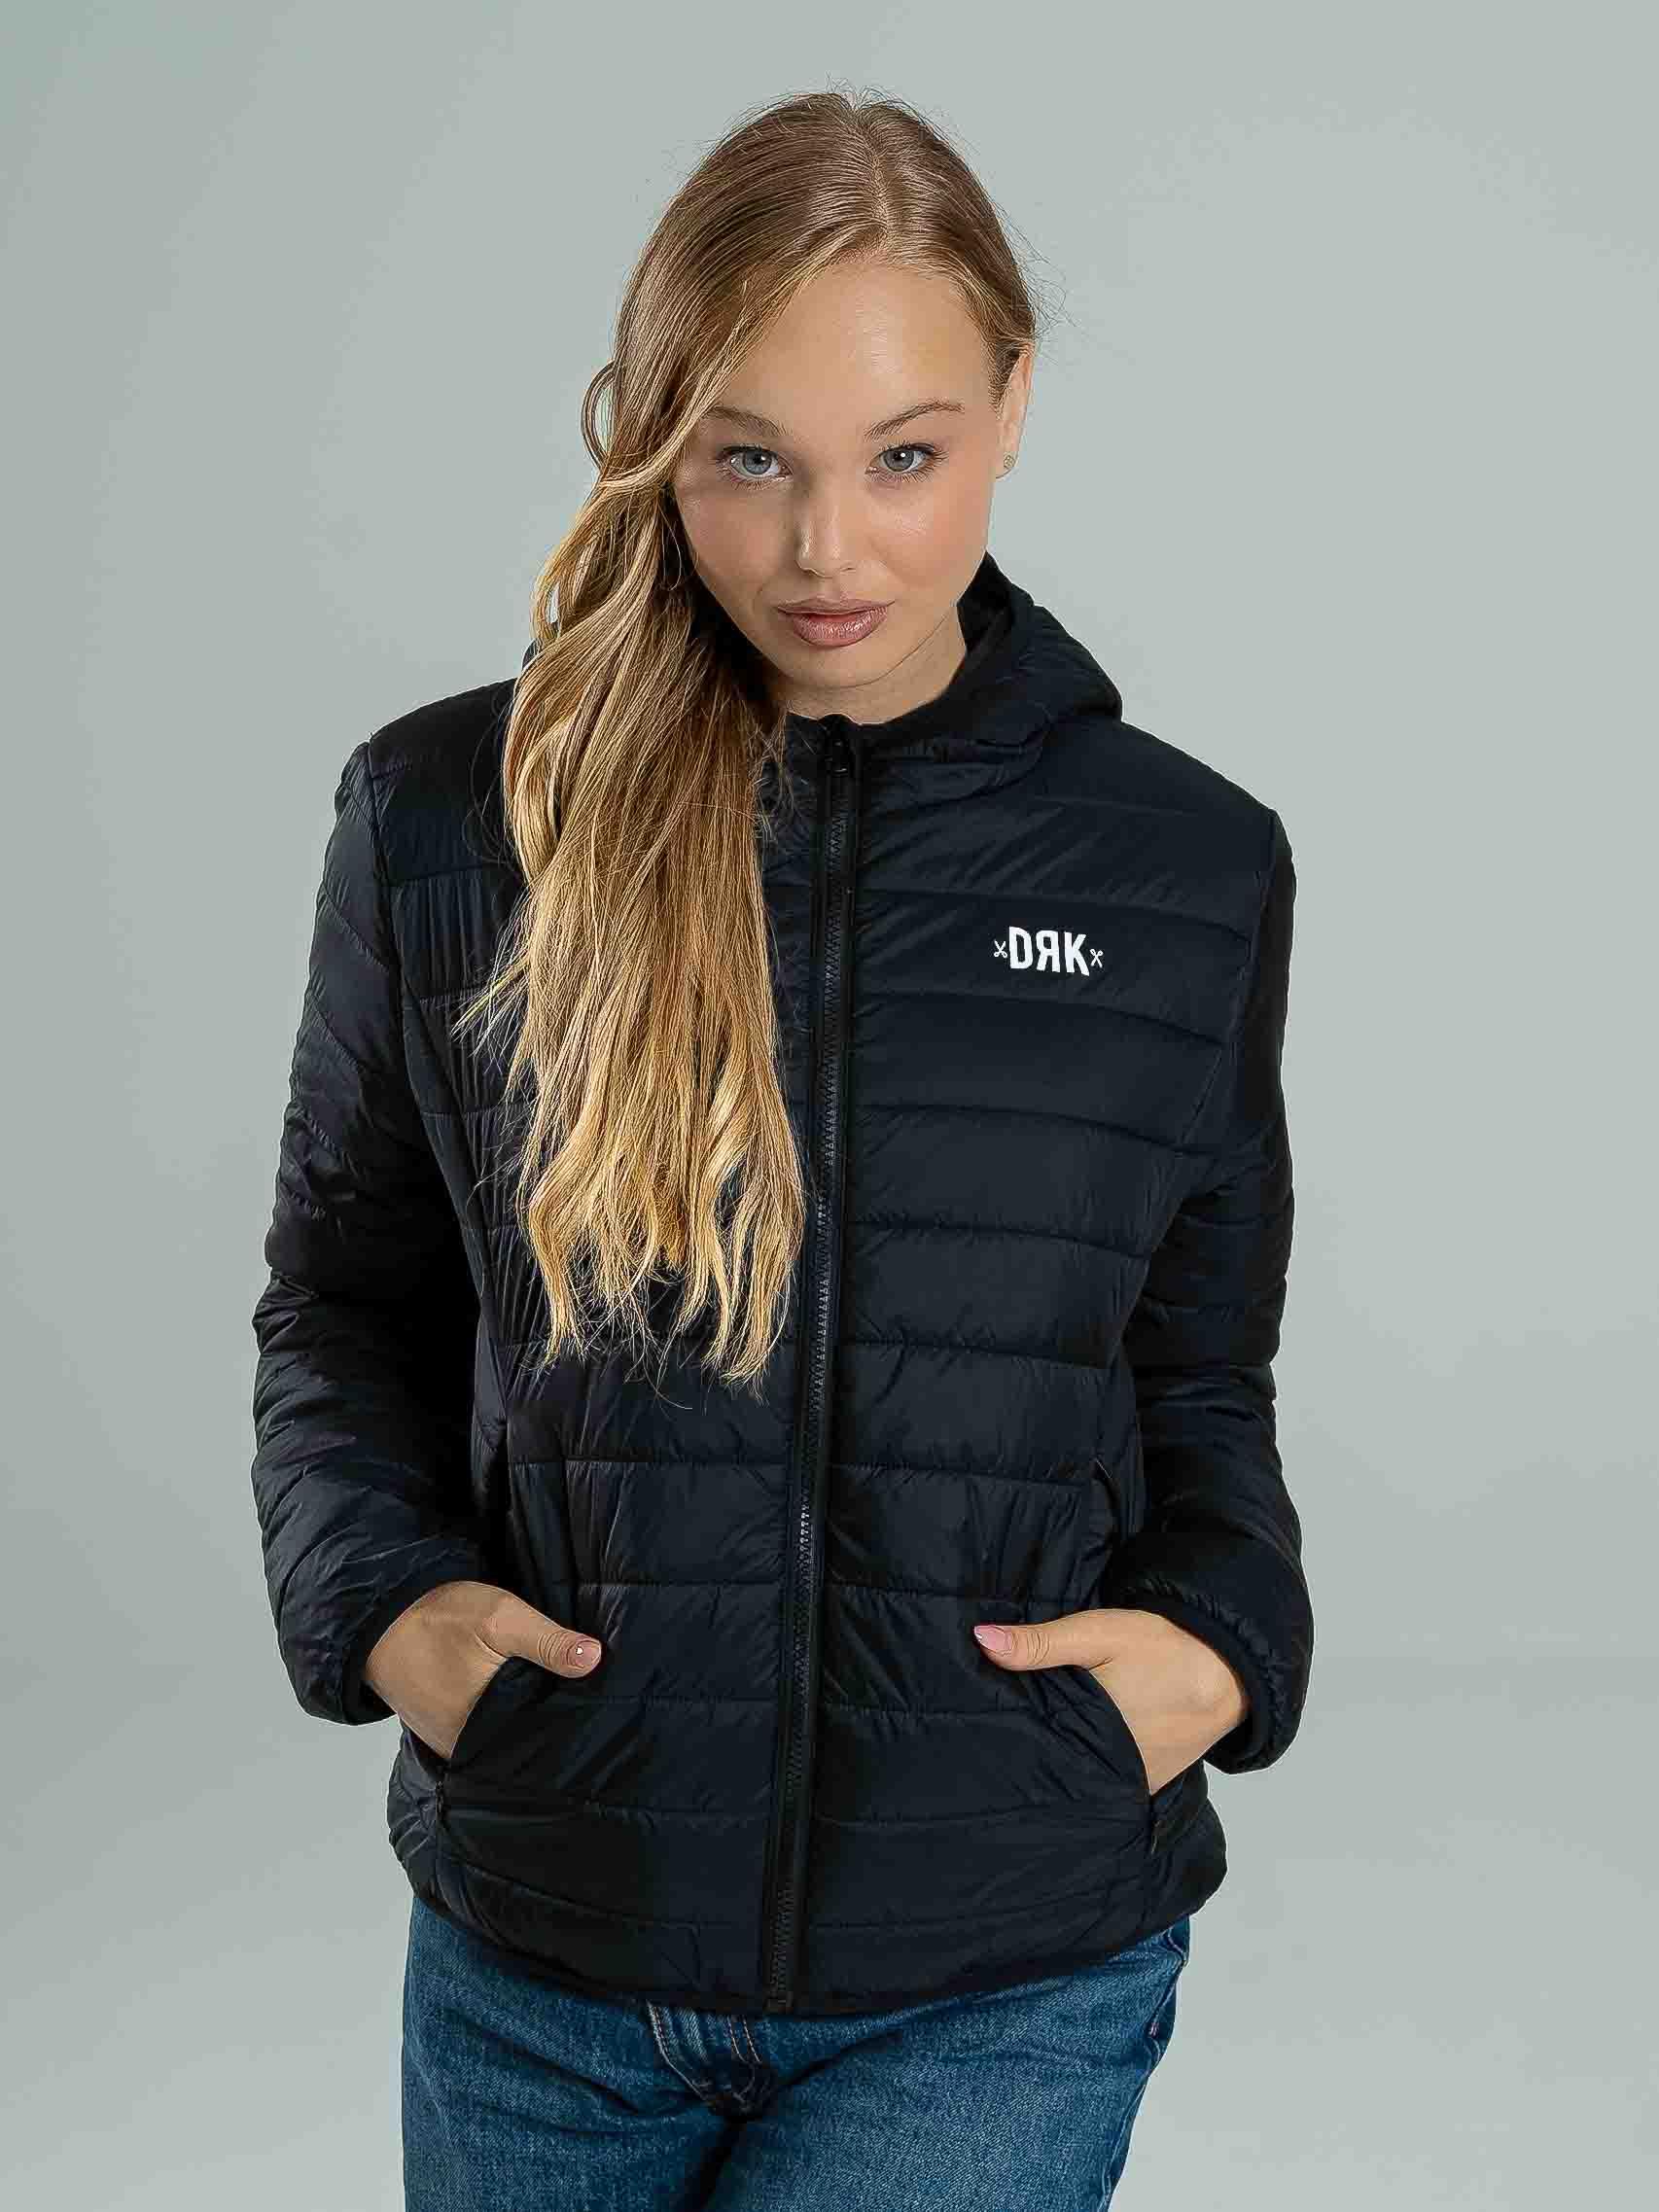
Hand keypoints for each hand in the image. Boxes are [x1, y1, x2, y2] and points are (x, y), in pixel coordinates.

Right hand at [364, 1579, 602, 1759]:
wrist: (379, 1614)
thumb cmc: (440, 1615)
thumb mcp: (502, 1617)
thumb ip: (548, 1641)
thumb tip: (594, 1659)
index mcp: (478, 1730)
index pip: (535, 1743)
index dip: (563, 1726)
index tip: (593, 1713)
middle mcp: (460, 1748)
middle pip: (516, 1744)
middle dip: (543, 1726)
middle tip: (579, 1706)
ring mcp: (445, 1741)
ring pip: (497, 1739)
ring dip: (518, 1723)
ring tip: (552, 1704)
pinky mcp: (437, 1729)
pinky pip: (477, 1733)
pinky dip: (495, 1720)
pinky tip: (513, 1700)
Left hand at [972, 1607, 1246, 1795]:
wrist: (1228, 1669)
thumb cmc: (1162, 1647)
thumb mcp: (1096, 1634)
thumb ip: (1040, 1643)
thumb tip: (981, 1641)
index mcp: (1089, 1730)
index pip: (1032, 1746)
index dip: (1006, 1741)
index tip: (980, 1737)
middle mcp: (1109, 1767)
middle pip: (1055, 1767)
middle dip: (1032, 1757)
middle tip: (999, 1748)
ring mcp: (1131, 1783)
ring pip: (1082, 1779)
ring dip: (1064, 1766)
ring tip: (1030, 1756)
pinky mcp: (1149, 1786)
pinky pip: (1111, 1785)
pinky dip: (1094, 1772)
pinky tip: (1076, 1758)